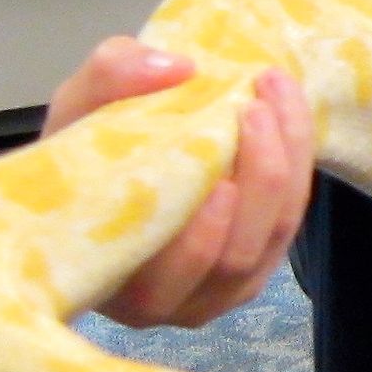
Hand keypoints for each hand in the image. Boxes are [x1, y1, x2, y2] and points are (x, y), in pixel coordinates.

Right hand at [43, 36, 312, 328]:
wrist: (102, 165)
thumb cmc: (79, 153)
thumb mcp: (75, 106)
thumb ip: (110, 78)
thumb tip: (176, 68)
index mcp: (116, 282)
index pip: (170, 273)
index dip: (204, 227)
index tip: (214, 151)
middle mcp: (168, 303)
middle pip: (235, 256)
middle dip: (258, 176)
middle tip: (252, 108)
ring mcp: (217, 291)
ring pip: (271, 237)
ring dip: (286, 162)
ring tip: (274, 96)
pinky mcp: (254, 265)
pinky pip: (288, 222)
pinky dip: (297, 165)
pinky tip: (287, 115)